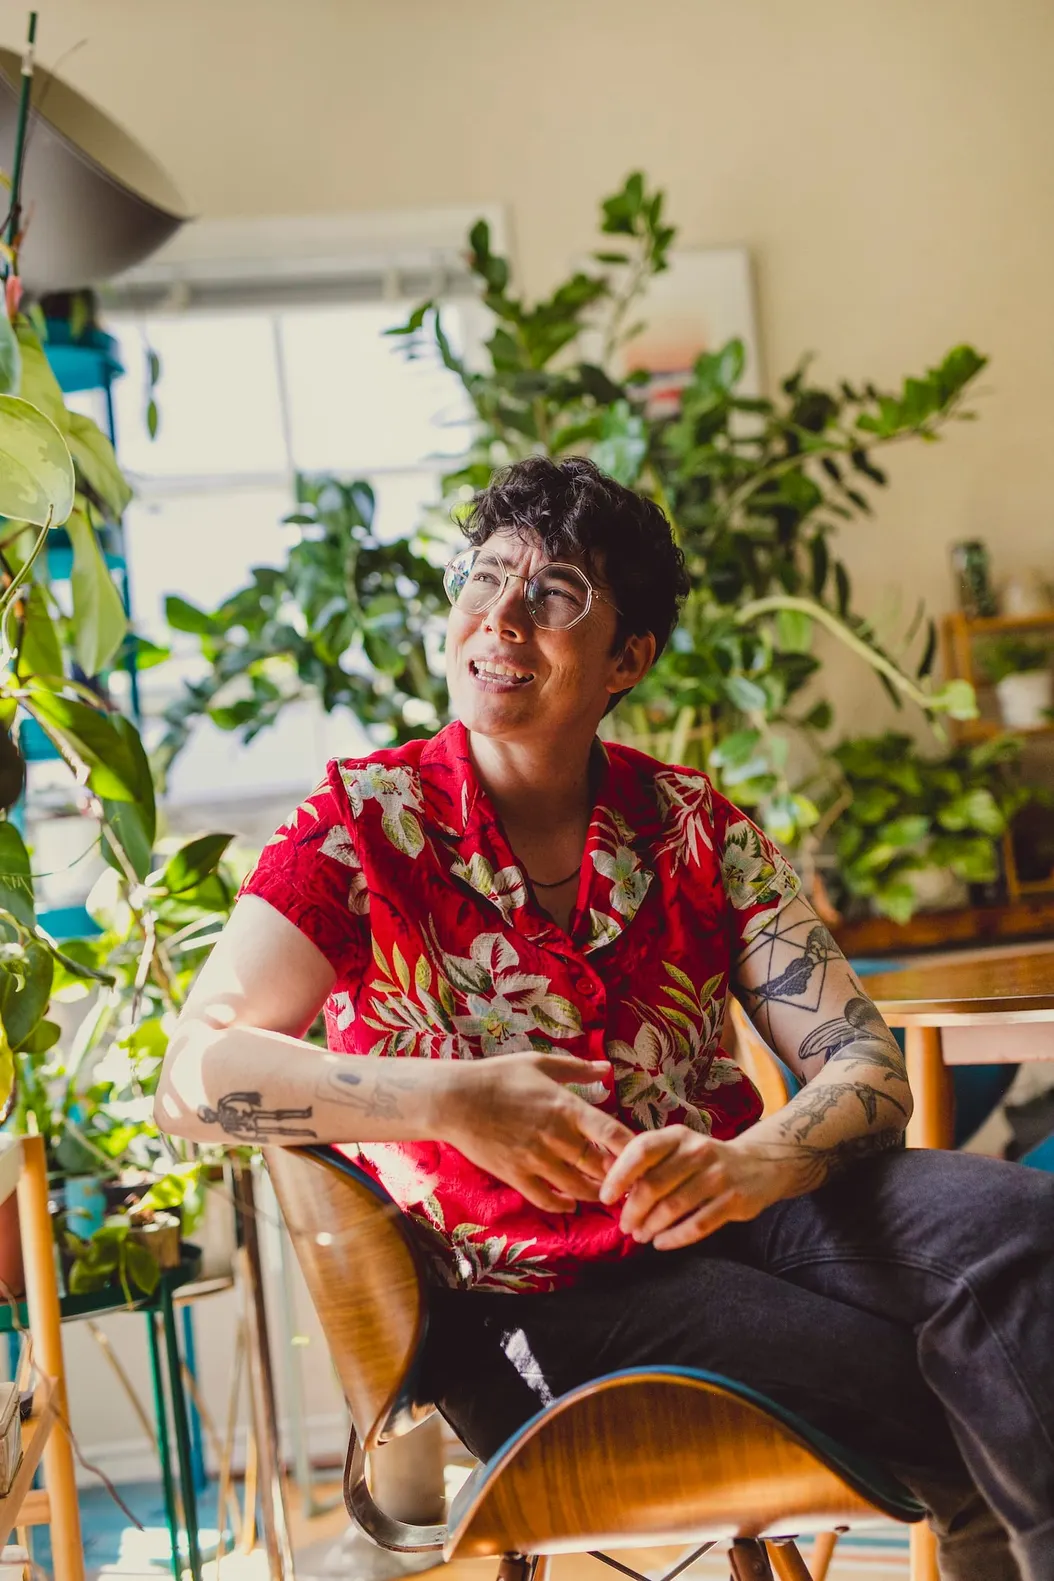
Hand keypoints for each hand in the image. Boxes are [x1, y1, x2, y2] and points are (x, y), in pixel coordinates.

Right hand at [436, 1052, 633, 1213]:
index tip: (645, 1157)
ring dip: (596, 1194)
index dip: (634, 1149)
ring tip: (607, 1195)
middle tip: (632, 1183)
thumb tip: (607, 1068)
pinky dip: (563, 1204)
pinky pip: (547, 1198)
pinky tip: (571, 1202)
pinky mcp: (516, 1175)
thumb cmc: (498, 1076)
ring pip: (578, 1187)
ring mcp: (536, 1159)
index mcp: (566, 1107)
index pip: (612, 1133)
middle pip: (600, 1167)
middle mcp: (556, 1136)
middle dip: (620, 1177)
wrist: (454, 1099)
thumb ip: (576, 1069)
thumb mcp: (539, 1064)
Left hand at [599, 1126, 793, 1249]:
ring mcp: (718, 1176)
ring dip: (651, 1226)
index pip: (642, 1149)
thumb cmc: (704, 1159)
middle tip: (625, 1226)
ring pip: (674, 1207)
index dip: (620, 1174)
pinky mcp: (734, 1201)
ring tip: (640, 1236)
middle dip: (634, 1210)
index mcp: (678, 1135)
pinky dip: (675, 1238)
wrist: (759, 1164)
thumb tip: (607, 1175)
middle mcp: (698, 1151)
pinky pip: (698, 1225)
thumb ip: (648, 1159)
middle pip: (655, 1184)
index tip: (605, 1197)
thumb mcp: (678, 1148)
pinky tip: (661, 1244)